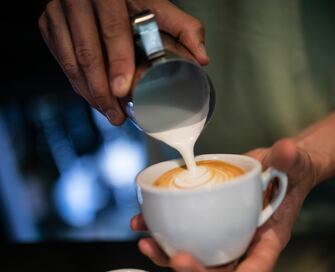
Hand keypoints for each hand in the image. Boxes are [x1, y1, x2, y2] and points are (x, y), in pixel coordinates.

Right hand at [39, 0, 208, 124]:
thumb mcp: (155, 4)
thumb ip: (182, 27)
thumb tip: (203, 58)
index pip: (112, 30)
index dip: (117, 62)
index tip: (122, 91)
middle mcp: (78, 1)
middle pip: (88, 53)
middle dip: (102, 90)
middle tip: (117, 115)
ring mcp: (59, 14)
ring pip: (72, 62)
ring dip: (90, 93)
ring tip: (110, 114)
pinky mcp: (49, 26)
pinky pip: (62, 62)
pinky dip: (78, 84)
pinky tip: (94, 99)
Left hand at [130, 138, 321, 271]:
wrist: (276, 168)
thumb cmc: (289, 173)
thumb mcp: (294, 165)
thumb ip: (290, 160)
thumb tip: (287, 149)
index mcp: (269, 237)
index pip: (260, 263)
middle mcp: (244, 241)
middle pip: (220, 269)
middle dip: (196, 270)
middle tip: (177, 258)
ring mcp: (223, 233)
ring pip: (196, 256)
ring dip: (168, 255)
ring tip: (147, 243)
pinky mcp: (206, 220)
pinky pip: (183, 232)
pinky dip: (161, 230)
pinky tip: (142, 222)